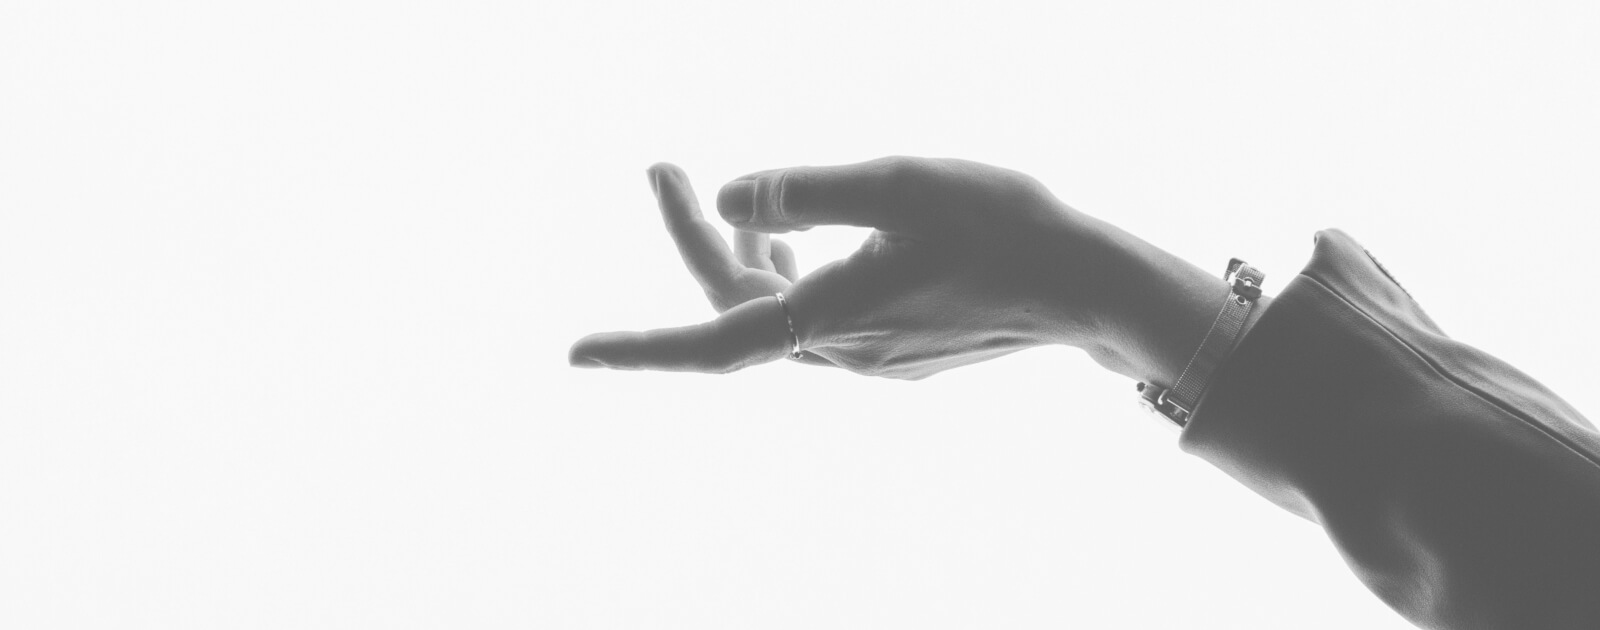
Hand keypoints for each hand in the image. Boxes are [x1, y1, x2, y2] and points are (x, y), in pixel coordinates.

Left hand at [568, 157, 1227, 382]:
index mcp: (828, 317)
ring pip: (777, 313)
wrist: (1088, 284)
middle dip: (698, 239)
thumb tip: (726, 194)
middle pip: (738, 303)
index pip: (709, 339)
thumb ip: (804, 192)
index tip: (575, 353)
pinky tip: (817, 240)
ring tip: (740, 201)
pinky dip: (793, 276)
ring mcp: (871, 358)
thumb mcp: (898, 183)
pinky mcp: (899, 353)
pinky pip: (818, 319)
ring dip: (746, 258)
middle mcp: (839, 352)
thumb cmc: (1001, 224)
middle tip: (669, 169)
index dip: (638, 349)